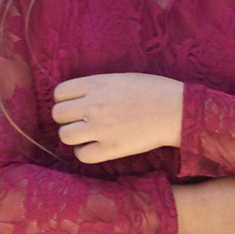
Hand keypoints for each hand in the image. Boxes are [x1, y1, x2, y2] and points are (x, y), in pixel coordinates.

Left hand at [51, 73, 184, 163]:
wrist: (176, 110)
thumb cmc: (153, 91)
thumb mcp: (120, 78)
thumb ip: (97, 86)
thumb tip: (77, 96)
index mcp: (96, 84)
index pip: (59, 92)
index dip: (64, 99)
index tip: (74, 104)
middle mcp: (94, 106)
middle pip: (57, 114)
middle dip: (66, 118)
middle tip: (79, 121)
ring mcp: (101, 128)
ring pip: (65, 136)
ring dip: (72, 136)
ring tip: (85, 135)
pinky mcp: (111, 148)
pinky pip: (82, 155)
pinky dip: (84, 152)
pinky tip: (94, 147)